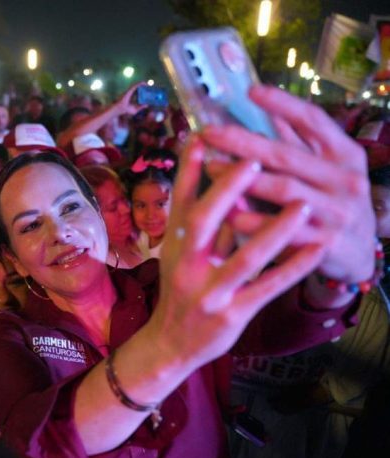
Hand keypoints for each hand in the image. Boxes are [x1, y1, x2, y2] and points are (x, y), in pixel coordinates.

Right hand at [114, 83, 146, 116]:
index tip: (148, 92)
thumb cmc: (126, 110)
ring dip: (143, 84)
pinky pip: (135, 86)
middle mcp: (131, 93)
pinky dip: (140, 84)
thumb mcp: (136, 109)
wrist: (120, 109)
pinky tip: (144, 83)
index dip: (143, 91)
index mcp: (132, 97)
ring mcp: (130, 91)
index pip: (139, 93)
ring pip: (137, 86)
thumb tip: (147, 105)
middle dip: (144, 88)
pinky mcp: (129, 90)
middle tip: (150, 88)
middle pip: (139, 89)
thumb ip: (141, 107)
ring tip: (148, 85)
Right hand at [150, 137, 323, 368]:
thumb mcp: (180, 255)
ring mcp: (209, 291)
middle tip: (254, 160)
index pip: (179, 202)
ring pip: (243, 257)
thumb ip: (203, 223)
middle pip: (204, 222)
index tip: (200, 136)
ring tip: (304, 204)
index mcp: (173, 245)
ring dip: (274, 230)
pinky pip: (267, 288)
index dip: (189, 170)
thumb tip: (223, 184)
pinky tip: (316, 249)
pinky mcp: (231, 313)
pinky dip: (292, 268)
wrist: (171, 343)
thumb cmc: (182, 289)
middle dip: (228, 191)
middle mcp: (186, 265)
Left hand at [200, 85, 374, 284]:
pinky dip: (253, 220)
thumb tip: (266, 108)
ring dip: (243, 178)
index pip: (314, 121)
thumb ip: (298, 143)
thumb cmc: (333, 204)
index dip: (283, 104)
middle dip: (243, 142)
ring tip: (210, 167)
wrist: (358, 256)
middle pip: (287, 155)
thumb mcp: (326, 170)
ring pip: (283, 190)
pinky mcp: (324, 243)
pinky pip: (281, 230)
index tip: (251, 91)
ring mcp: (337, 212)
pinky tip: (226, 212)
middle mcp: (345, 180)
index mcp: (345, 155)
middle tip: (210, 132)